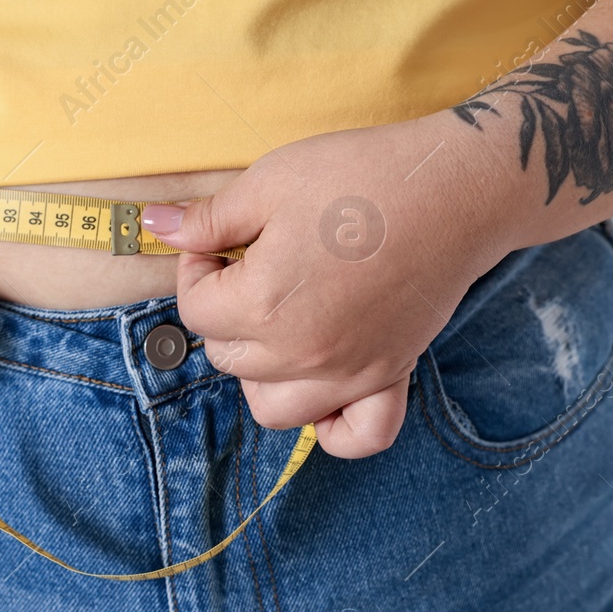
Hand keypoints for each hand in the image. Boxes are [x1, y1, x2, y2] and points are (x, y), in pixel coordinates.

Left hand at [148, 119, 509, 458]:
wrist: (457, 188)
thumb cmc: (363, 176)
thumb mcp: (271, 181)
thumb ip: (209, 218)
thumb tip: (155, 225)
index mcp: (261, 306)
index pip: (196, 311)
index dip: (197, 271)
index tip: (219, 243)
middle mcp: (301, 354)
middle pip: (228, 357)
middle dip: (226, 314)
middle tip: (254, 266)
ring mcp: (348, 374)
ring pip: (273, 408)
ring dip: (261, 373)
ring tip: (279, 323)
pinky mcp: (389, 375)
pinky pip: (353, 436)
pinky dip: (332, 426)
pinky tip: (324, 388)